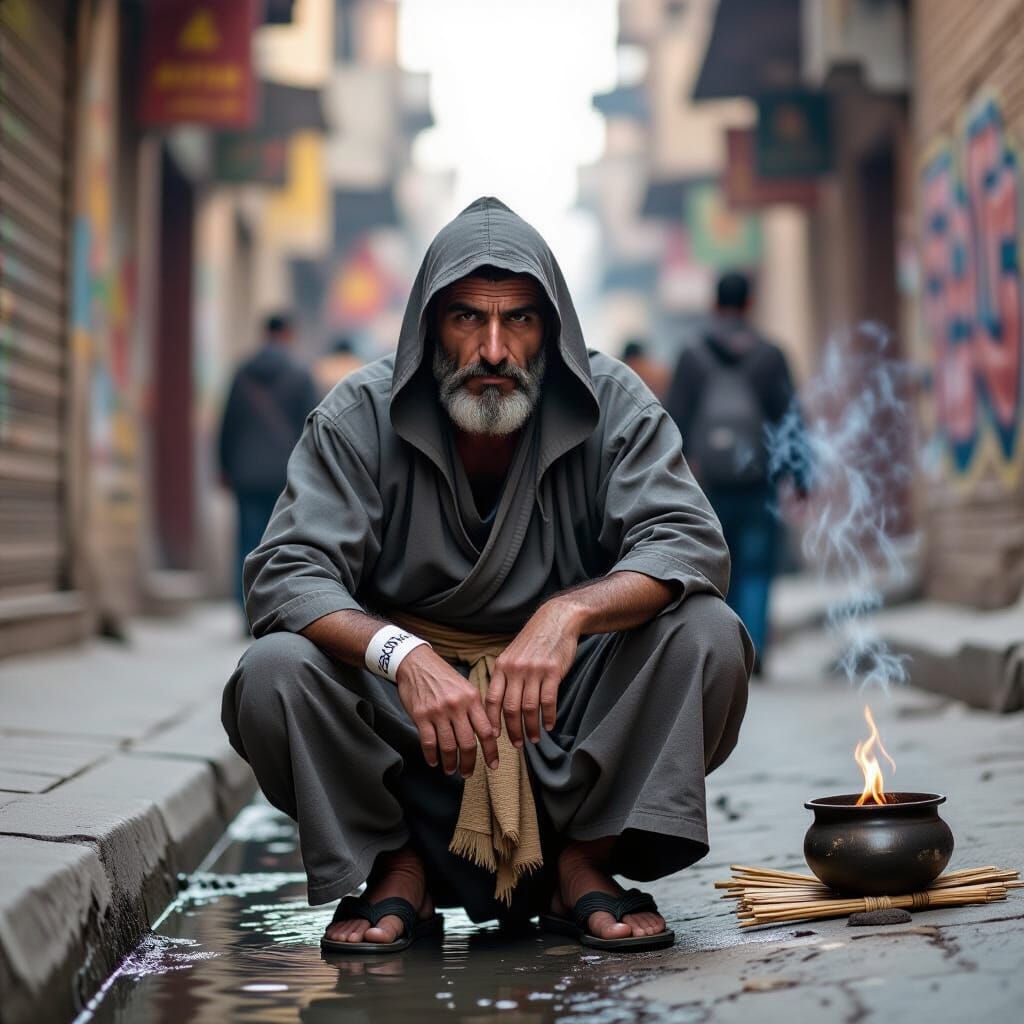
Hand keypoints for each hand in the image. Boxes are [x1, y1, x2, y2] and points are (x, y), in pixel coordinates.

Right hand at [395, 646, 498, 776]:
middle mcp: (457, 706)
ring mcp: (438, 712)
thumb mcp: (465, 687)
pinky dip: (432, 756)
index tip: (493, 765)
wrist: (416, 663)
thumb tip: (487, 733)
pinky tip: (434, 761)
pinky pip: (428, 742)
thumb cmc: (443, 676)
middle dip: (469, 763)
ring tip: (451, 770)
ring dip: (450, 763)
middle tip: (468, 773)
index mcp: (472, 699)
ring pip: (448, 746)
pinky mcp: (421, 715)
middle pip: (468, 743)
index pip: (486, 731)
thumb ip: (475, 708)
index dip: (491, 751)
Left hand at [486, 599, 580, 747]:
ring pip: (529, 708)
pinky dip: (548, 716)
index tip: (494, 737)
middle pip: (510, 708)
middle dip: (513, 730)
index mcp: (502, 666)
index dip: (492, 721)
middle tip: (517, 745)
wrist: (556, 620)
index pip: (492, 699)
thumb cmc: (534, 641)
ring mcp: (534, 670)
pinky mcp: (552, 671)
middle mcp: (515, 669)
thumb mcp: (512, 655)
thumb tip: (499, 704)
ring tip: (534, 739)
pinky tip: (549, 725)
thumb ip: (506, 676)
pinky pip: (548, 700)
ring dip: (531, 727)